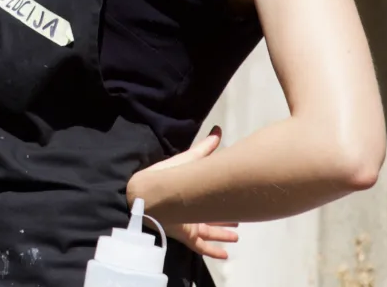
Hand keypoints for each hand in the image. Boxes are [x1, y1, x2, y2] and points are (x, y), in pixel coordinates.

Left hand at [128, 126, 239, 259]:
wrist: (147, 194)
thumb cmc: (167, 177)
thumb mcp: (190, 161)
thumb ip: (203, 149)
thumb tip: (217, 131)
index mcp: (191, 193)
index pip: (209, 198)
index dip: (221, 199)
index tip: (237, 199)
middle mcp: (191, 209)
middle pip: (211, 216)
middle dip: (224, 219)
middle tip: (239, 220)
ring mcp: (189, 224)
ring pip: (209, 232)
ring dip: (222, 234)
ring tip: (235, 236)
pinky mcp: (185, 236)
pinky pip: (201, 247)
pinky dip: (213, 252)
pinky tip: (224, 254)